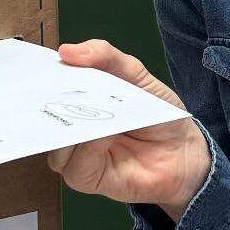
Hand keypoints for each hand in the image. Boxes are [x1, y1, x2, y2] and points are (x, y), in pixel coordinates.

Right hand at [47, 41, 210, 224]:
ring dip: (72, 127)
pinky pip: (75, 167)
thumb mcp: (137, 77)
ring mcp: (78, 157)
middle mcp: (73, 131)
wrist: (188, 153)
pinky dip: (88, 148)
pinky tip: (106, 134)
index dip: (41, 80)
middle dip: (49, 103)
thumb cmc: (160, 116)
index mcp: (79, 103)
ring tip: (92, 110)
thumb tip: (66, 51)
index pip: (47, 92)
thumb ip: (107, 58)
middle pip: (44, 120)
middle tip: (58, 87)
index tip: (43, 66)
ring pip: (55, 147)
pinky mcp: (89, 179)